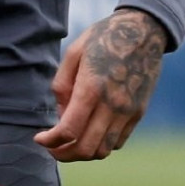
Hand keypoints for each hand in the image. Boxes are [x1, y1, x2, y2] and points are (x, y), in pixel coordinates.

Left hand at [37, 8, 167, 160]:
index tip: (40, 139)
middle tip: (53, 147)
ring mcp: (128, 111)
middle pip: (85, 148)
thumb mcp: (74, 53)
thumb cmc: (104, 38)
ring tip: (71, 143)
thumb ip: (62, 86)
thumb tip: (62, 116)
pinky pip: (118, 142)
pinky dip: (102, 145)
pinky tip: (92, 133)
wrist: (144, 31)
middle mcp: (112, 105)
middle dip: (64, 154)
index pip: (68, 131)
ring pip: (103, 150)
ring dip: (83, 153)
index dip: (50, 142)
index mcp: (91, 88)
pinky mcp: (138, 113)